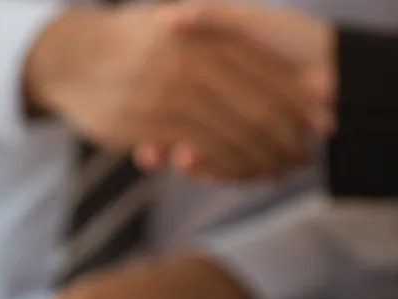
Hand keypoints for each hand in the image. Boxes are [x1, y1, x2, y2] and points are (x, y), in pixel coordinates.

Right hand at [24, 3, 329, 180]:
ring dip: (259, 160)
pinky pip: (201, 152)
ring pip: (232, 134)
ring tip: (278, 172)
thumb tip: (279, 55)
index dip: (300, 102)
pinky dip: (223, 167)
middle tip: (304, 159)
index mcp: (209, 32)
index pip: (268, 72)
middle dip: (286, 138)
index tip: (324, 123)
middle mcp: (195, 58)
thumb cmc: (134, 43)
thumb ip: (222, 34)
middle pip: (258, 107)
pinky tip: (236, 176)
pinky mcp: (153, 121)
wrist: (73, 56)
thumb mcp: (180, 23)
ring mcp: (173, 90)